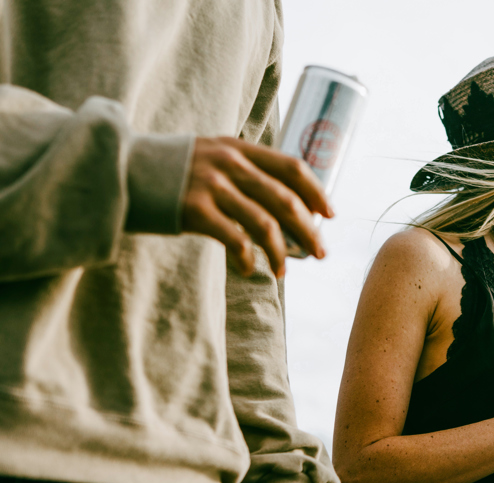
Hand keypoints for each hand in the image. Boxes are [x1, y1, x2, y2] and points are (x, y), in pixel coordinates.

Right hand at [181, 137, 334, 277]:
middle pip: (285, 199)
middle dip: (309, 230)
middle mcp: (228, 163)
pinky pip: (235, 240)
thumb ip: (242, 171)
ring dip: (280, 253)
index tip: (329, 215)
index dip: (316, 192)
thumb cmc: (168, 172)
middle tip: (320, 253)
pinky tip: (248, 270)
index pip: (292, 167)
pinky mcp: (193, 210)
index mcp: (237, 148)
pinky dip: (247, 259)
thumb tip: (284, 204)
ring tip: (282, 272)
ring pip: (265, 224)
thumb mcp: (209, 157)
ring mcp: (211, 185)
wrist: (114, 171)